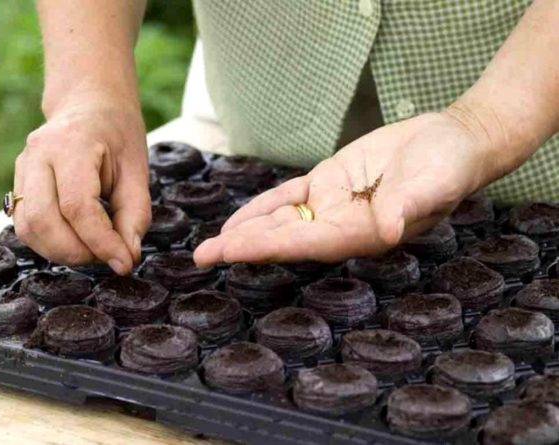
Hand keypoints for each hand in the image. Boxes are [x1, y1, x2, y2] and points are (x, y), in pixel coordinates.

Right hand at [13, 98, 150, 274]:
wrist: (89, 104)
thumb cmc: (117, 133)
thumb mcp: (137, 170)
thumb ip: (134, 215)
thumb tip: (125, 257)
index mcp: (71, 145)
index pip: (77, 207)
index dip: (100, 242)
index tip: (123, 262)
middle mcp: (38, 154)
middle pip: (43, 220)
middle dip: (77, 251)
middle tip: (107, 257)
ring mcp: (22, 167)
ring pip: (27, 227)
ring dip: (60, 251)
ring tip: (93, 250)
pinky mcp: (18, 183)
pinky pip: (24, 225)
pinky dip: (48, 243)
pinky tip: (75, 241)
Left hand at [194, 111, 494, 265]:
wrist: (452, 141)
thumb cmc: (449, 165)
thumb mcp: (434, 182)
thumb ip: (407, 205)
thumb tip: (389, 230)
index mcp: (363, 233)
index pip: (307, 243)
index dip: (268, 246)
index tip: (233, 250)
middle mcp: (341, 226)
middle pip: (284, 239)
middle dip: (243, 247)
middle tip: (202, 257)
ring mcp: (332, 206)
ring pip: (280, 221)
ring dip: (244, 231)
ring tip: (209, 246)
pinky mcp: (328, 182)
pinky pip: (289, 197)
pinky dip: (263, 207)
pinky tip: (238, 220)